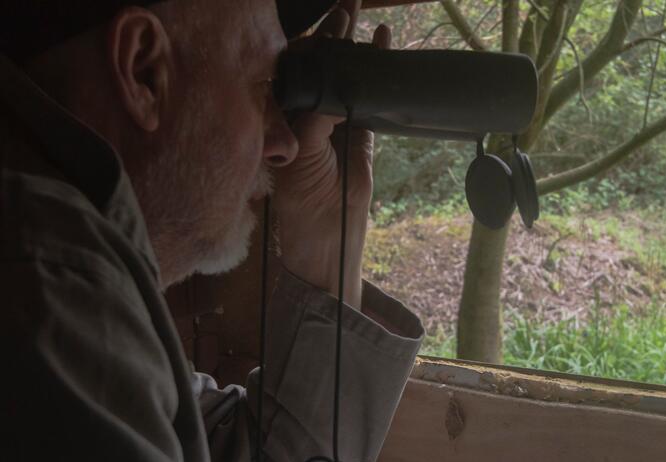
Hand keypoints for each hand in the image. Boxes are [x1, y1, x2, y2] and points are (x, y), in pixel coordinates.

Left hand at [273, 0, 390, 307]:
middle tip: (347, 4)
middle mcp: (306, 113)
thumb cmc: (300, 195)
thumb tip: (335, 80)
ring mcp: (335, 121)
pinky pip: (371, 94)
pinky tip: (383, 44)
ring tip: (363, 14)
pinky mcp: (361, 133)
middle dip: (334, 34)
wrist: (328, 234)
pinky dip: (378, 71)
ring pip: (347, 76)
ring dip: (356, 47)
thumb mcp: (303, 147)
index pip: (294, 67)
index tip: (323, 20)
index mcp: (282, 114)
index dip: (308, 42)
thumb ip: (318, 112)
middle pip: (322, 65)